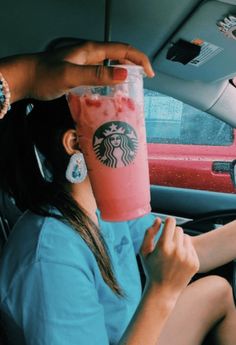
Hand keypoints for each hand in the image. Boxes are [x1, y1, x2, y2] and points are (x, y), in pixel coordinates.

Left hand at [31, 41, 154, 100]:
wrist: (27, 77)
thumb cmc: (44, 74)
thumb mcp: (71, 75)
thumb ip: (96, 74)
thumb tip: (123, 74)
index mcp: (92, 50)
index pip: (123, 49)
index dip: (139, 59)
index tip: (149, 73)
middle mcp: (91, 54)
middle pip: (120, 56)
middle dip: (135, 66)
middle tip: (142, 83)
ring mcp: (86, 63)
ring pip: (111, 65)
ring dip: (123, 74)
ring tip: (131, 89)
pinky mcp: (81, 72)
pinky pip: (102, 74)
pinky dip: (111, 81)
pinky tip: (111, 92)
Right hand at [140, 217, 198, 297]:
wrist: (163, 291)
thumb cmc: (151, 269)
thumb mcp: (144, 251)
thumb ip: (149, 233)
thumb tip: (158, 220)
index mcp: (163, 246)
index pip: (171, 222)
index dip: (168, 221)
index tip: (166, 224)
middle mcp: (177, 251)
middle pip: (179, 229)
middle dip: (173, 233)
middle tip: (167, 242)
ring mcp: (187, 257)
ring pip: (186, 238)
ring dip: (180, 241)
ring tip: (173, 252)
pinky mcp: (194, 263)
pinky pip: (191, 248)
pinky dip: (186, 250)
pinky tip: (178, 260)